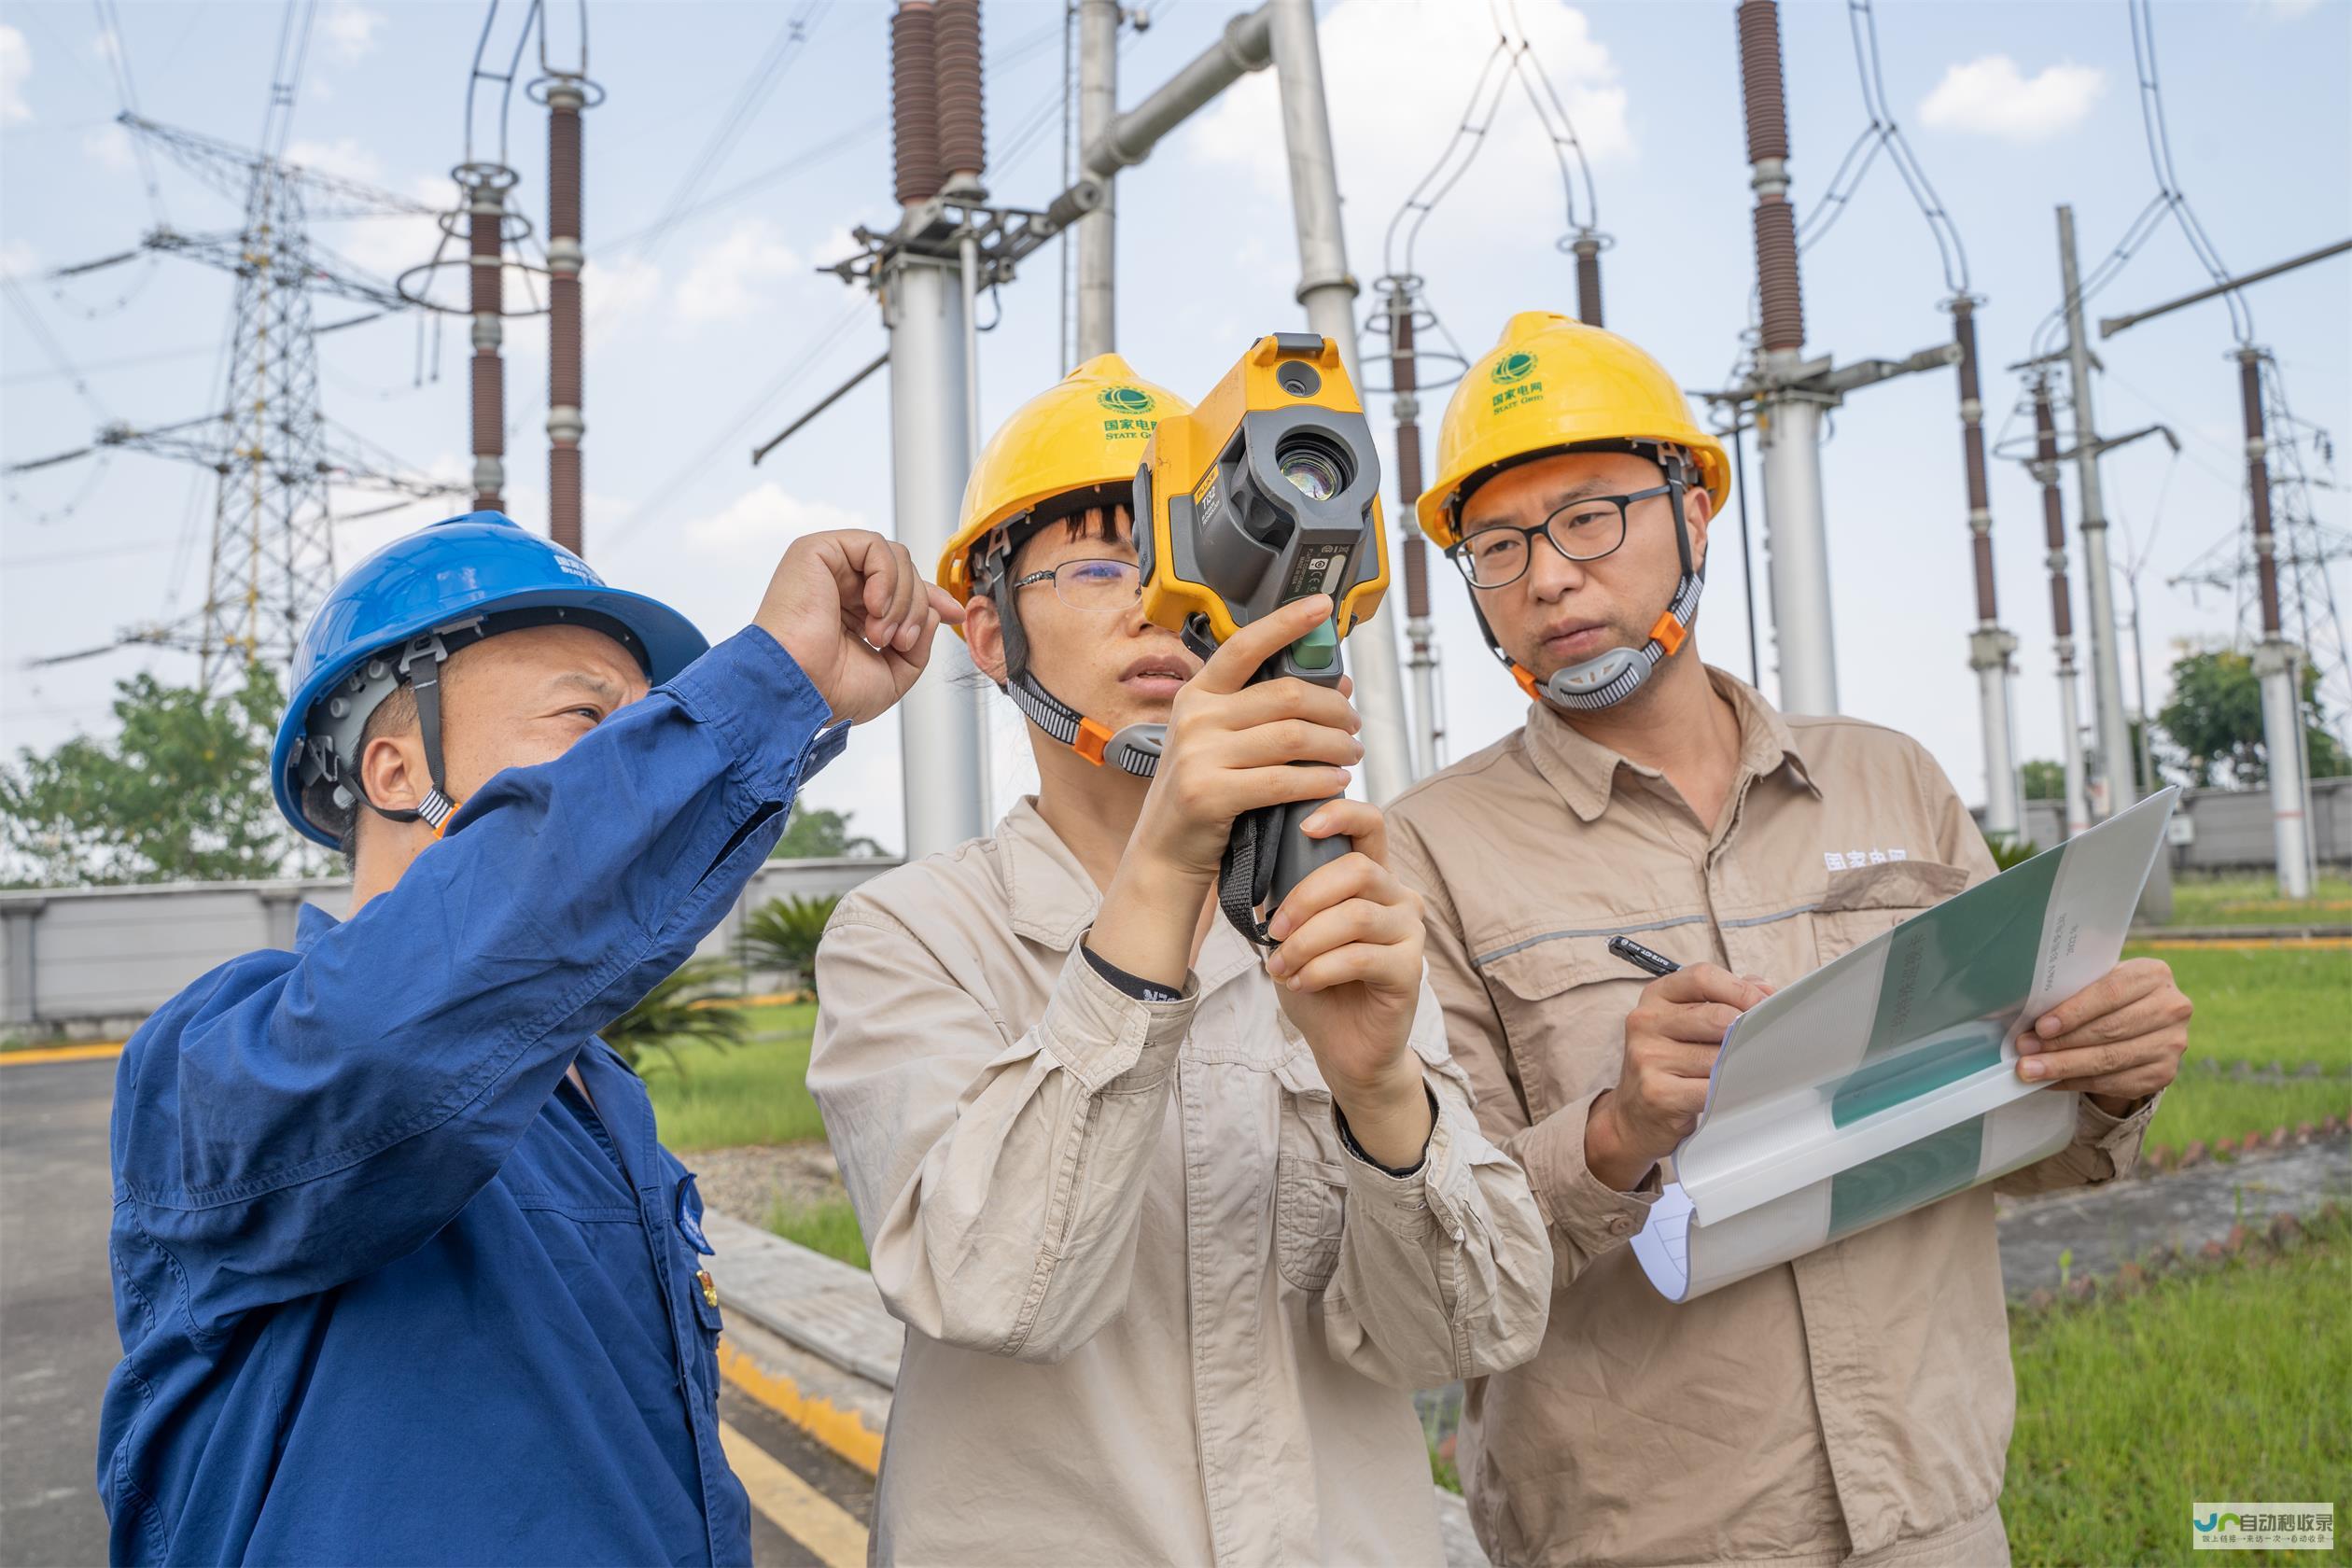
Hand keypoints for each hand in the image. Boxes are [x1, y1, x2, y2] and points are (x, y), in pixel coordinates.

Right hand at [753, 530, 963, 725]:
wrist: (797, 689)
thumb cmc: (829, 690)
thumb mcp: (892, 674)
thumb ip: (919, 643)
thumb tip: (934, 612)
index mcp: (852, 613)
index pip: (901, 591)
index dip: (931, 599)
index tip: (954, 614)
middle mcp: (840, 587)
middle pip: (904, 574)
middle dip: (916, 608)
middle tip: (899, 642)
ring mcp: (828, 567)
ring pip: (896, 559)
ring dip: (902, 599)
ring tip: (881, 634)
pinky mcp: (816, 550)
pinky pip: (875, 546)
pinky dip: (887, 577)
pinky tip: (874, 607)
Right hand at [1125, 595, 1360, 881]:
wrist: (1165, 852)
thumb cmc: (1204, 792)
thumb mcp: (1220, 741)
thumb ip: (1265, 711)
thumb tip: (1336, 686)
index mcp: (1198, 694)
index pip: (1246, 645)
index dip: (1287, 622)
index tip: (1322, 607)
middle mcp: (1195, 717)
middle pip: (1287, 695)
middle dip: (1335, 709)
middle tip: (1354, 724)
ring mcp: (1198, 755)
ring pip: (1293, 736)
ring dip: (1336, 745)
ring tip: (1351, 754)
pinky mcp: (1209, 794)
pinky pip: (1283, 780)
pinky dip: (1319, 781)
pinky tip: (1335, 782)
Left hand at [1265, 801, 1431, 1168]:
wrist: (1343, 1047)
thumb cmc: (1318, 983)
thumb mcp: (1294, 930)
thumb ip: (1288, 893)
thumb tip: (1255, 860)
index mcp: (1373, 878)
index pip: (1370, 823)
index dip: (1339, 813)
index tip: (1303, 824)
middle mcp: (1400, 897)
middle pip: (1358, 869)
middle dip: (1305, 896)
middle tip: (1273, 928)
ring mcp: (1410, 934)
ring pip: (1355, 915)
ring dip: (1306, 941)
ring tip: (1281, 965)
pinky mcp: (1410, 971)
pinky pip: (1360, 957)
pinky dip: (1319, 969)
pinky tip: (1299, 982)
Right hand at [1586, 965, 1771, 1191]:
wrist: (1633, 1117)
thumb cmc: (1671, 1064)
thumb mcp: (1687, 1023)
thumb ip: (1724, 1000)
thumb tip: (1766, 991)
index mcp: (1656, 996)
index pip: (1702, 977)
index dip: (1741, 990)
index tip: (1765, 1006)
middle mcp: (1646, 1021)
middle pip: (1716, 1016)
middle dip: (1748, 1031)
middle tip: (1766, 1043)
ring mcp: (1647, 1057)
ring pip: (1718, 1057)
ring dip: (1740, 1066)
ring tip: (1745, 1071)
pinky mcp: (1657, 1093)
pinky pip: (1711, 1089)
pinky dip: (1730, 1091)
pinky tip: (1732, 1092)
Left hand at [2015, 957, 2190, 1113]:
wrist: (2143, 1023)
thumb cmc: (2108, 997)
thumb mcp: (2098, 983)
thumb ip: (2074, 994)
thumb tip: (2029, 1022)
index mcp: (2153, 975)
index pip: (2110, 993)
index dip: (2074, 1012)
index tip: (2041, 1027)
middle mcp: (2172, 1008)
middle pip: (2109, 1030)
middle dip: (2061, 1043)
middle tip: (2025, 1051)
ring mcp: (2172, 1044)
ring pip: (2110, 1059)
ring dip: (2065, 1067)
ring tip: (2030, 1070)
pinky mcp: (2164, 1073)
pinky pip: (2115, 1082)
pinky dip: (2077, 1082)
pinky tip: (2051, 1081)